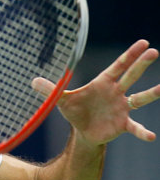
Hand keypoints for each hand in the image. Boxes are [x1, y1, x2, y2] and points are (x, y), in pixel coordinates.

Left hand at [33, 39, 159, 145]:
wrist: (83, 131)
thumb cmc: (76, 111)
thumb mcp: (62, 100)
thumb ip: (50, 90)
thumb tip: (32, 81)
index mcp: (103, 83)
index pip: (118, 66)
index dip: (129, 55)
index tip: (143, 43)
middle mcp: (116, 93)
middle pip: (130, 76)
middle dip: (141, 64)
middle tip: (154, 51)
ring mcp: (122, 108)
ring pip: (140, 98)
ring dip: (151, 94)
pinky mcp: (123, 124)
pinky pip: (135, 127)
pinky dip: (142, 131)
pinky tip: (151, 137)